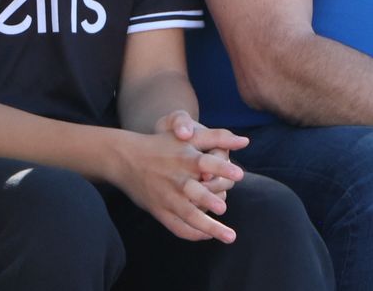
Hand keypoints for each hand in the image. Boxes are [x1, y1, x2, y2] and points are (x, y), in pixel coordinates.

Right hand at [106, 110, 249, 243]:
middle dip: (209, 201)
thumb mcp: (189, 137)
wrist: (127, 159)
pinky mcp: (160, 211)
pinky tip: (208, 236)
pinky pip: (177, 227)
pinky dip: (192, 234)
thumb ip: (218, 137)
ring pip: (189, 216)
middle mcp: (178, 180)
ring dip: (208, 226)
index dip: (223, 168)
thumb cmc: (164, 144)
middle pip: (196, 194)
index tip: (239, 174)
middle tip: (223, 208)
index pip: (206, 163)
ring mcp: (168, 198)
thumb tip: (245, 141)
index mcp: (186, 159)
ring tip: (229, 236)